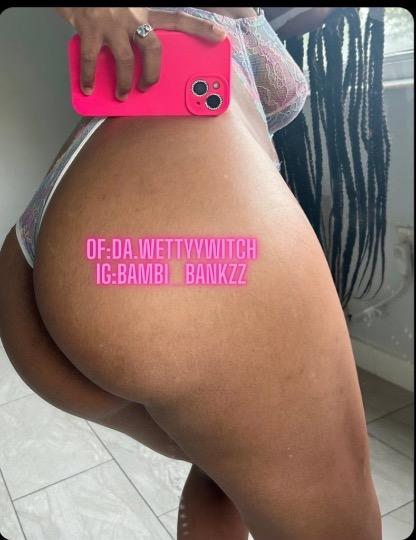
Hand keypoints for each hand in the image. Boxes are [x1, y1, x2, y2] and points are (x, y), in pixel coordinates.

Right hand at [56, 8, 225, 99]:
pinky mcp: (90, 29)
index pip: (178, 20)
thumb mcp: (125, 8)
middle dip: (153, 73)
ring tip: (122, 95)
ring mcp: (111, 23)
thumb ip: (136, 26)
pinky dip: (89, 78)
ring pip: (126, 60)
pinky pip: (93, 60)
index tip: (220, 36)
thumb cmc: (101, 0)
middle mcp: (132, 16)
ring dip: (124, 82)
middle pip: (153, 49)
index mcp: (144, 10)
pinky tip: (88, 88)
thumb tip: (138, 53)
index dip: (200, 28)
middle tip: (148, 87)